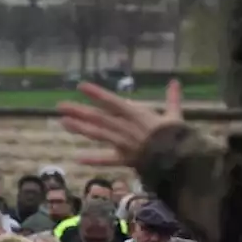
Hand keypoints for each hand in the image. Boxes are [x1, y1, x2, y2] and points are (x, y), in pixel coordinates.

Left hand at [57, 80, 183, 166]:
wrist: (180, 160)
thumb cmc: (177, 136)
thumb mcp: (175, 115)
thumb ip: (173, 98)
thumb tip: (175, 81)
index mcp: (137, 115)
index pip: (113, 101)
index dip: (97, 94)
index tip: (81, 86)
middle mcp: (126, 128)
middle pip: (99, 118)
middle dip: (79, 111)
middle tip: (61, 106)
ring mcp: (124, 144)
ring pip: (99, 135)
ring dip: (80, 129)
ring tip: (63, 123)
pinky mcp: (126, 160)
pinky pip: (108, 160)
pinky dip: (94, 159)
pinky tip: (78, 158)